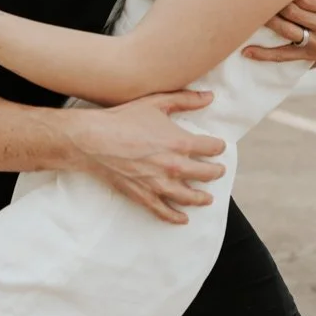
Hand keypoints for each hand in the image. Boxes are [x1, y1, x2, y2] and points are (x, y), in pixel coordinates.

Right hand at [61, 92, 226, 224]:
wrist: (95, 141)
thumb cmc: (125, 118)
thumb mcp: (157, 102)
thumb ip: (186, 99)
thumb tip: (210, 97)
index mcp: (179, 142)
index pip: (210, 148)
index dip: (218, 147)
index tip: (220, 147)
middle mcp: (173, 166)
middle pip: (204, 174)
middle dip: (215, 173)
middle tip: (220, 172)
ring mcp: (159, 184)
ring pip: (188, 197)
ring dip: (201, 198)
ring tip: (207, 198)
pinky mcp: (143, 196)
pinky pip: (164, 212)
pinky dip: (176, 217)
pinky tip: (183, 219)